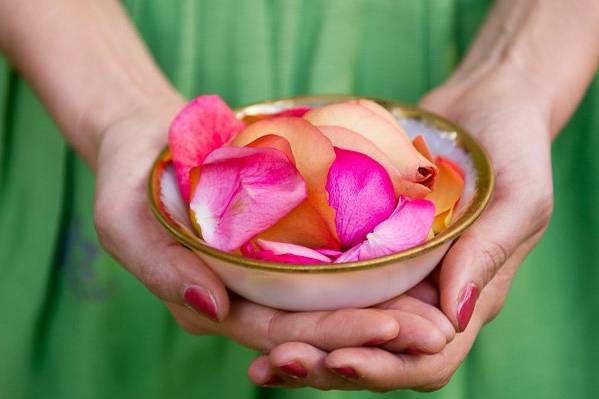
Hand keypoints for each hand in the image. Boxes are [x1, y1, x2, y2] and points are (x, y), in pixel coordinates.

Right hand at [92, 101, 453, 363]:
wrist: (150, 142)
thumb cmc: (132, 178)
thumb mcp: (123, 218)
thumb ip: (159, 264)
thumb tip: (208, 305)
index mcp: (213, 304)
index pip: (277, 331)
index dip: (330, 333)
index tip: (386, 328)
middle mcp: (248, 299)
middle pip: (317, 325)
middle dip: (374, 332)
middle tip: (435, 332)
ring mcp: (269, 274)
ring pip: (332, 300)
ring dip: (385, 309)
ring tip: (441, 314)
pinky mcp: (285, 244)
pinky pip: (332, 263)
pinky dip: (372, 270)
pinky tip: (416, 266)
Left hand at [249, 64, 553, 390]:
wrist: (482, 106)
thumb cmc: (512, 149)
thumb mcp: (518, 197)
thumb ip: (489, 253)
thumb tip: (453, 316)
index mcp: (461, 298)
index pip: (425, 358)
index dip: (383, 367)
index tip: (338, 359)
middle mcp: (420, 296)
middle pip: (371, 352)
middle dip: (324, 365)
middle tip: (273, 365)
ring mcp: (388, 273)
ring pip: (341, 325)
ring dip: (300, 343)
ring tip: (255, 352)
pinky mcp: (362, 245)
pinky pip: (326, 279)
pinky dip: (294, 298)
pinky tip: (254, 298)